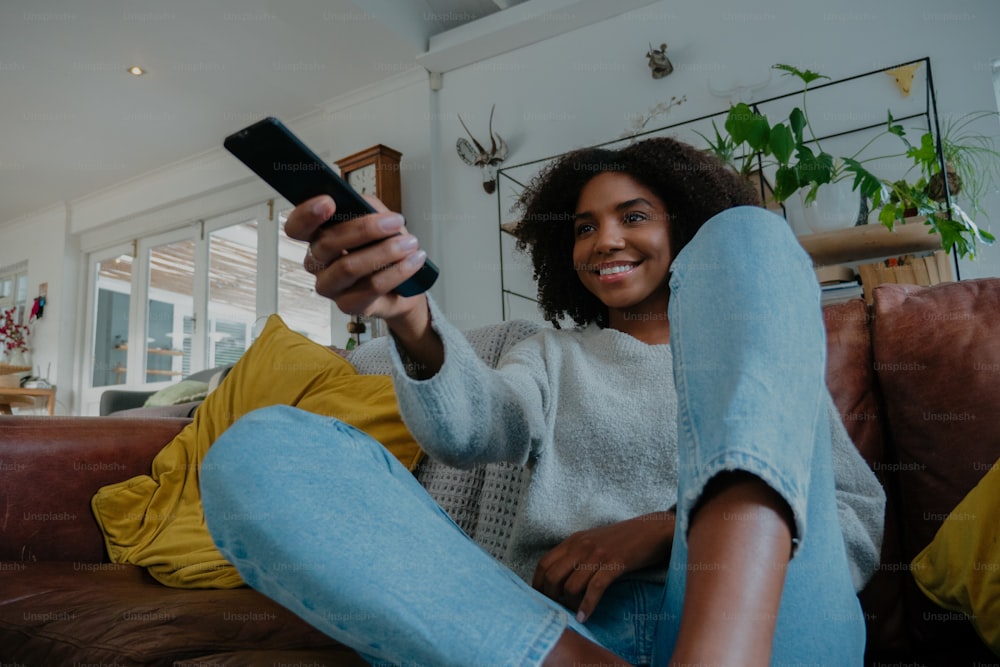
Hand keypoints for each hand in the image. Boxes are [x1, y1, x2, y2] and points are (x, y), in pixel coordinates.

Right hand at [284, 194, 427, 323]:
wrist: (403, 284)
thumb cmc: (383, 247)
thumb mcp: (377, 218)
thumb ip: (365, 206)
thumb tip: (362, 204)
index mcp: (316, 236)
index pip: (296, 226)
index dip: (307, 214)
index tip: (329, 201)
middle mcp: (316, 262)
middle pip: (328, 243)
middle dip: (365, 229)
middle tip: (395, 221)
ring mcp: (329, 286)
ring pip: (349, 266)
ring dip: (385, 252)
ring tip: (410, 243)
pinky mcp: (347, 305)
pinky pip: (370, 287)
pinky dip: (396, 272)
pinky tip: (413, 261)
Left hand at [532, 511, 673, 622]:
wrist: (652, 530)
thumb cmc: (623, 540)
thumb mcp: (593, 543)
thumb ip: (576, 556)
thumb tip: (560, 581)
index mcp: (573, 541)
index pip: (543, 563)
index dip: (538, 584)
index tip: (540, 600)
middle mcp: (581, 546)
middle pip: (552, 576)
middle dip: (550, 597)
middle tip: (556, 609)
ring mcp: (597, 554)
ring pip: (571, 585)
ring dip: (569, 604)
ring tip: (573, 614)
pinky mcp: (614, 564)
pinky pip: (594, 589)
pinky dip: (587, 606)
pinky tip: (584, 617)